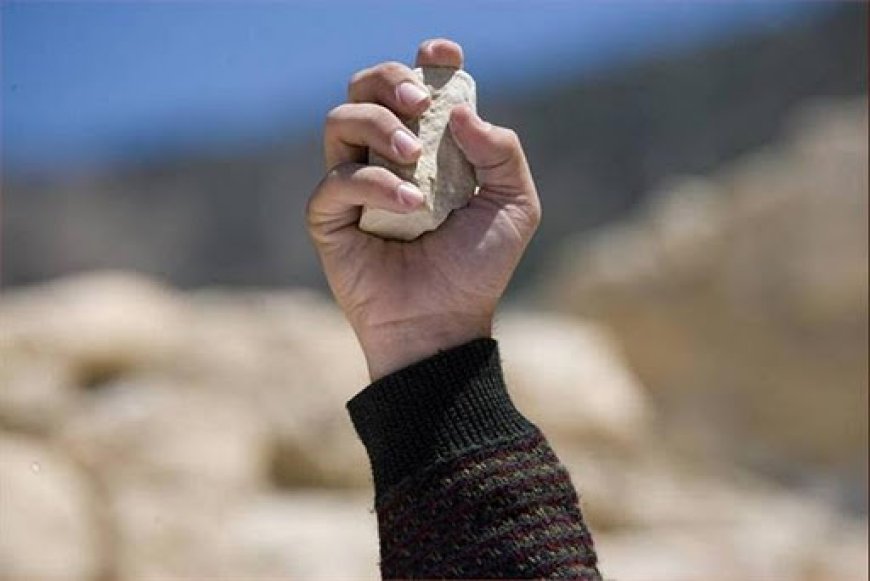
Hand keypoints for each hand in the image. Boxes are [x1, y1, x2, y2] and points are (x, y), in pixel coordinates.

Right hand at [307, 39, 540, 380]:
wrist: (445, 323)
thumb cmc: (478, 267)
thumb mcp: (514, 204)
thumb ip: (501, 150)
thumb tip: (460, 110)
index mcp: (430, 149)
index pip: (415, 87)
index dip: (427, 63)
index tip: (442, 55)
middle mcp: (387, 158)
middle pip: (366, 89)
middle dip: (391, 81)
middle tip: (421, 104)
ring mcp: (354, 186)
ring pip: (341, 120)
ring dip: (379, 126)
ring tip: (415, 158)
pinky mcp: (329, 218)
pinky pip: (335, 180)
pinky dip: (373, 185)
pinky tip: (410, 205)